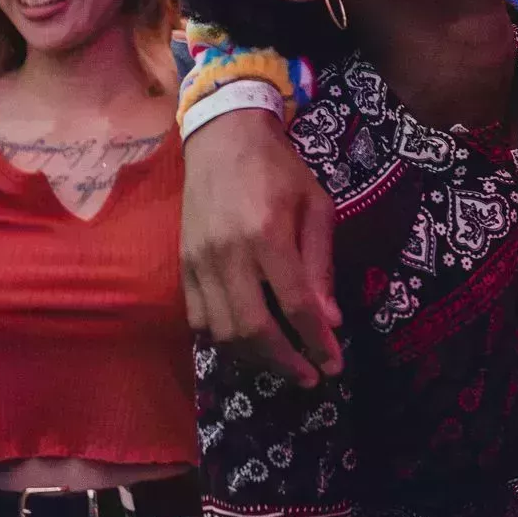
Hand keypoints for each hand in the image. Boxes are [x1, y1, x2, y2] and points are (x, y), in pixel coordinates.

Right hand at [182, 108, 341, 386]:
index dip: (316, 342)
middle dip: (285, 363)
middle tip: (310, 378)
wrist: (223, 138)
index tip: (334, 365)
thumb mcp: (316, 205)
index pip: (295, 305)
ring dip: (255, 359)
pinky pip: (199, 319)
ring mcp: (200, 262)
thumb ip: (320, 263)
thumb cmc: (280, 169)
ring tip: (284, 365)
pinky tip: (247, 345)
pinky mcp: (183, 266)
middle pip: (254, 329)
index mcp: (268, 235)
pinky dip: (223, 340)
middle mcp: (229, 254)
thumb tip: (329, 319)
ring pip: (222, 332)